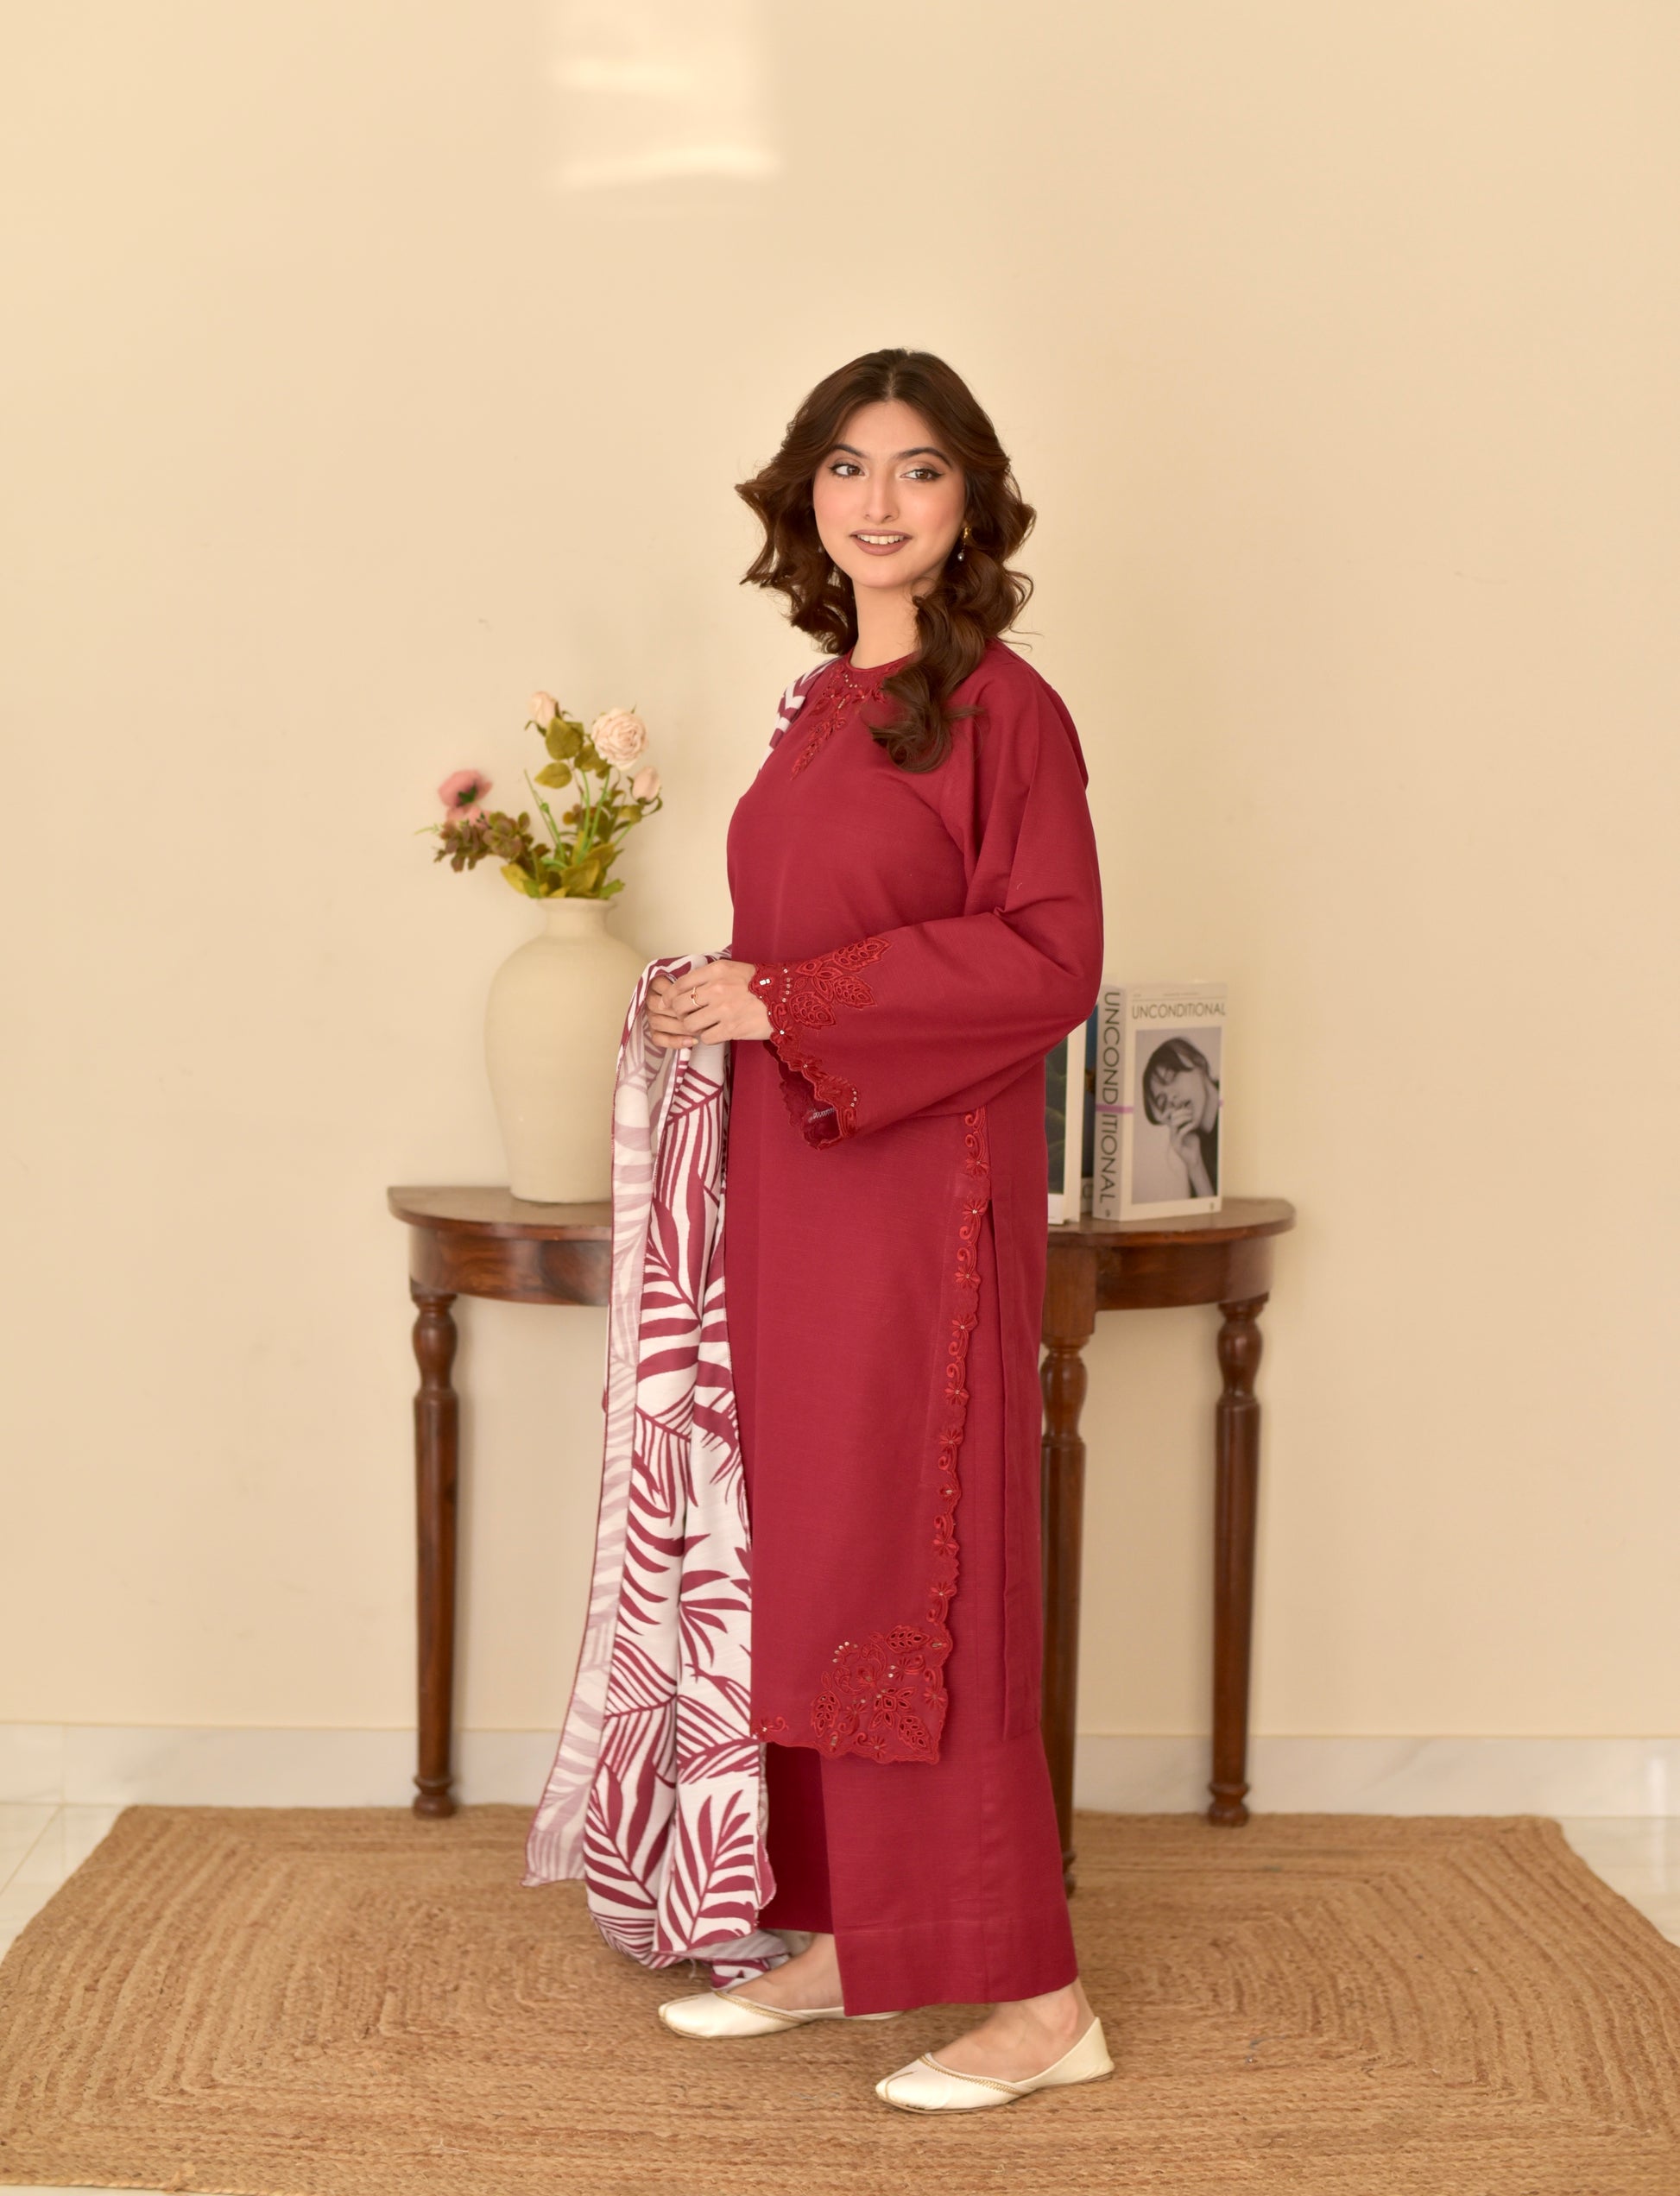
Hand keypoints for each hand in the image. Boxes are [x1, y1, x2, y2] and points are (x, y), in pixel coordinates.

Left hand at [646, 960, 772, 1051]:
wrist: (788, 1000)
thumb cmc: (763, 985)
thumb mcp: (735, 970)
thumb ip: (710, 976)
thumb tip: (686, 988)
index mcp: (717, 971)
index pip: (680, 983)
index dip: (669, 996)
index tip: (667, 1002)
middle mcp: (717, 988)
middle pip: (680, 1005)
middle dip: (679, 1014)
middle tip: (686, 1017)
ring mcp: (723, 1010)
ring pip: (690, 1024)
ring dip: (693, 1028)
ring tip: (702, 1026)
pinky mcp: (731, 1029)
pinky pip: (706, 1038)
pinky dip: (707, 1038)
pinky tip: (715, 1032)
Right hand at [1168, 1114, 1212, 1196]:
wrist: (1194, 1159)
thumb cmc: (1193, 1146)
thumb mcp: (1191, 1132)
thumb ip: (1188, 1124)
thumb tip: (1191, 1113)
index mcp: (1174, 1130)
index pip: (1168, 1116)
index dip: (1174, 1110)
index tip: (1185, 1108)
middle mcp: (1171, 1134)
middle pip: (1171, 1118)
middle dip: (1181, 1112)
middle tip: (1191, 1112)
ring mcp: (1173, 1139)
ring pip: (1174, 1124)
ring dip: (1184, 1118)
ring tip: (1192, 1118)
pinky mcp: (1177, 1145)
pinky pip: (1180, 1133)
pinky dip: (1188, 1127)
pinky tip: (1194, 1126)